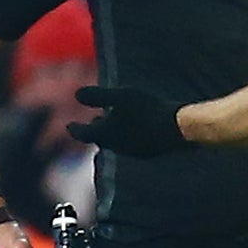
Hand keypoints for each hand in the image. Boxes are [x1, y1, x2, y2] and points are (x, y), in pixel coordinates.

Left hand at [69, 86, 187, 156]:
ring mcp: (134, 152)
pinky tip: (137, 129)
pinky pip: (133, 145)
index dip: (75, 128)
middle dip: (95, 130)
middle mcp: (117, 146)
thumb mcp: (121, 96)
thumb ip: (97, 95)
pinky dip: (129, 136)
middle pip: (100, 140)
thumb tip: (76, 94)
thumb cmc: (148, 109)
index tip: (69, 125)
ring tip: (116, 123)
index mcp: (105, 134)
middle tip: (95, 120)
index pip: (83, 134)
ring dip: (113, 133)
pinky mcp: (149, 153)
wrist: (178, 129)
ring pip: (117, 143)